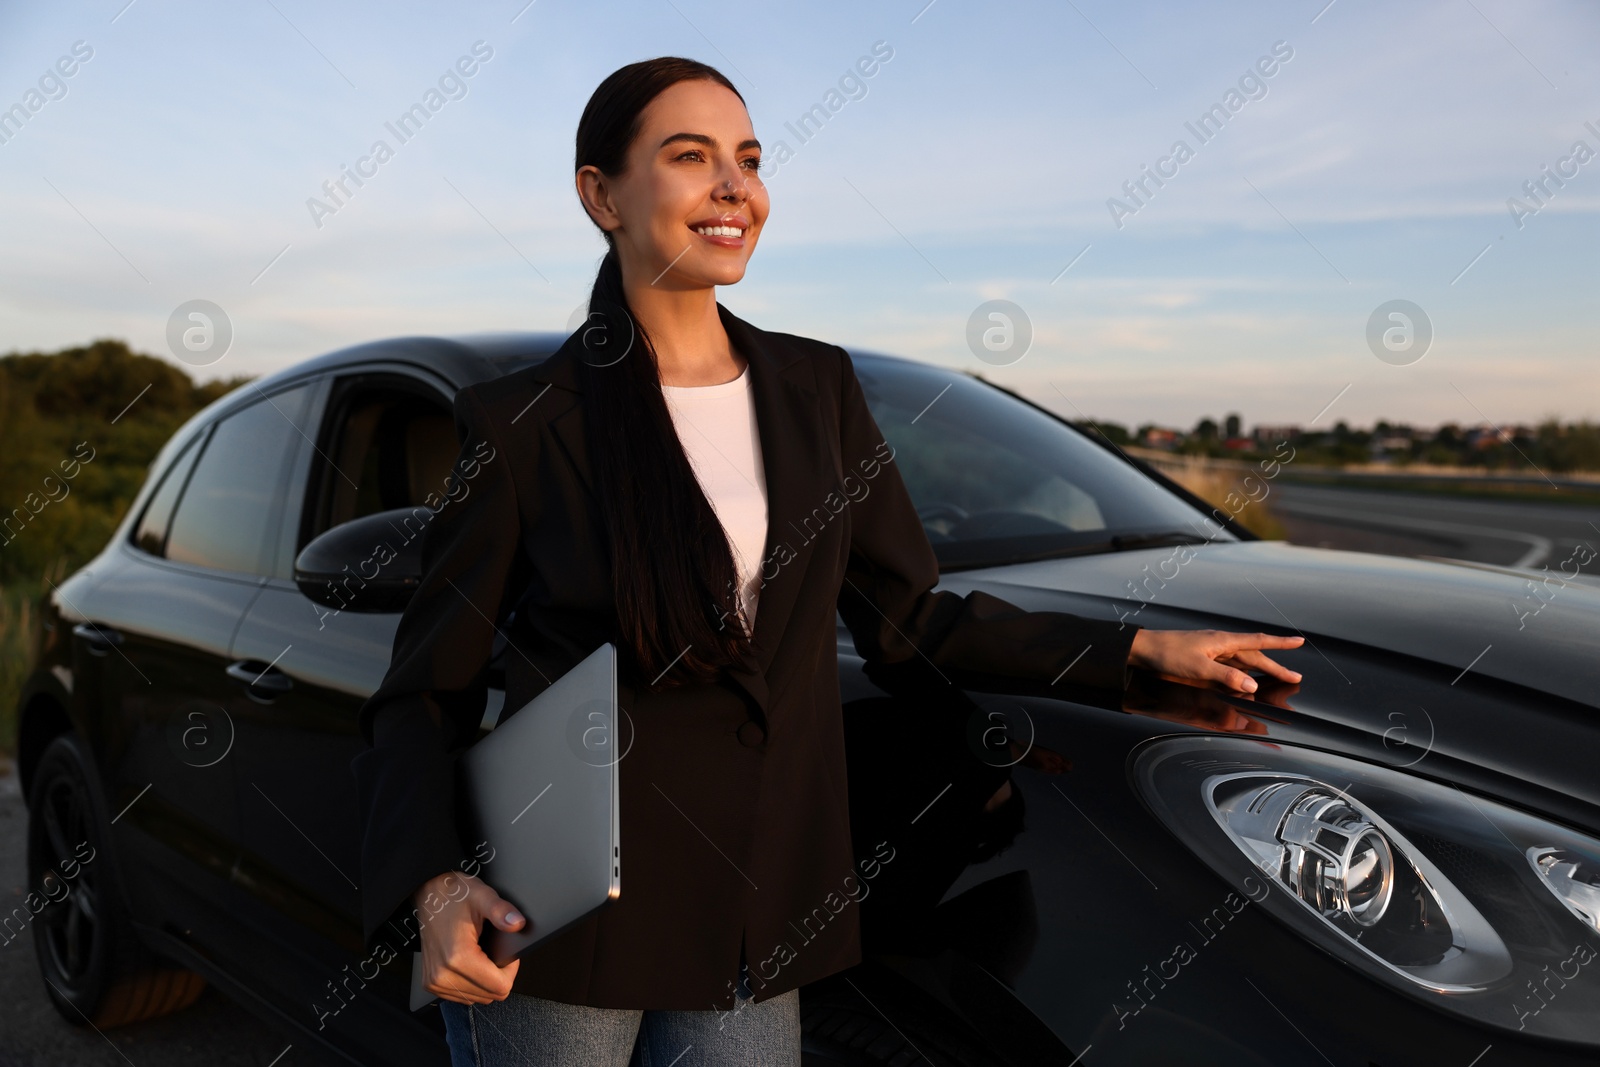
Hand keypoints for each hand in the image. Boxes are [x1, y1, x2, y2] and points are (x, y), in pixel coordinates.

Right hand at [412, 871, 526, 1004]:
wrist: (428, 895)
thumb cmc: (454, 895)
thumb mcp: (482, 896)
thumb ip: (501, 911)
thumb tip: (518, 924)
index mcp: (457, 957)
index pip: (500, 987)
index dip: (511, 970)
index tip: (506, 953)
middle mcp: (443, 975)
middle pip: (490, 996)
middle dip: (498, 976)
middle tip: (494, 951)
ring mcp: (435, 982)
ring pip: (477, 998)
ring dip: (484, 981)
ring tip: (481, 955)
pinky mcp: (430, 983)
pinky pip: (462, 996)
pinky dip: (471, 984)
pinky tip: (470, 963)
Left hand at [1128, 628, 1303, 693]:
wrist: (1143, 650)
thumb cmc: (1168, 653)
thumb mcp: (1198, 667)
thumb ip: (1226, 677)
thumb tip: (1252, 685)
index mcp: (1223, 641)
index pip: (1258, 642)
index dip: (1280, 643)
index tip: (1298, 642)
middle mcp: (1221, 645)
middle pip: (1254, 656)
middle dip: (1275, 666)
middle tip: (1295, 677)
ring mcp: (1212, 653)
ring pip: (1243, 663)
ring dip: (1260, 670)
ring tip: (1278, 678)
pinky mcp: (1203, 661)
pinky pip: (1229, 668)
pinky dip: (1242, 674)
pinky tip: (1247, 679)